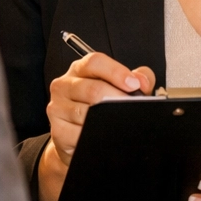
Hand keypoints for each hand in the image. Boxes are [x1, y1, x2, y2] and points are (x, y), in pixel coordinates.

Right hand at [36, 52, 155, 200]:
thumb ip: (136, 78)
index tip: (134, 84)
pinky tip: (104, 135)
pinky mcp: (57, 129)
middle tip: (133, 108)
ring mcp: (57, 107)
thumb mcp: (117, 87)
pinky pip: (79, 133)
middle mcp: (64, 85)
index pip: (95, 62)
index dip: (116, 71)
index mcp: (80, 70)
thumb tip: (143, 81)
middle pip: (93, 89)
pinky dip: (95, 136)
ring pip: (85, 113)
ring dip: (108, 120)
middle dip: (118, 100)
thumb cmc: (98, 108)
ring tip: (120, 123)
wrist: (76, 138)